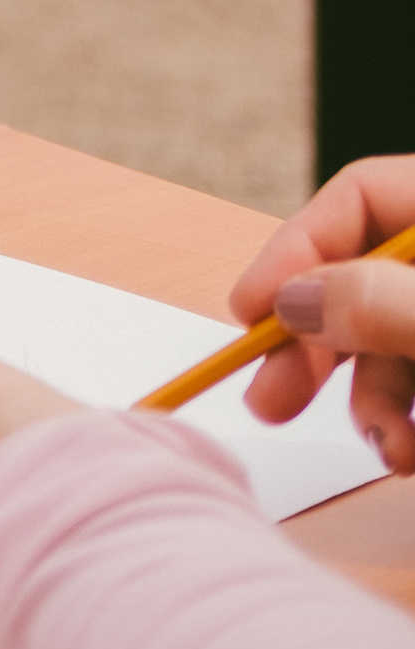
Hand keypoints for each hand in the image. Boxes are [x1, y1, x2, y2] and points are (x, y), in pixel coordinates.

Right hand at [231, 152, 414, 470]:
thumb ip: (381, 305)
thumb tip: (295, 302)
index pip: (360, 196)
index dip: (297, 249)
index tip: (250, 311)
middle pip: (369, 277)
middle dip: (323, 346)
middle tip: (271, 402)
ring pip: (397, 340)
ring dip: (375, 402)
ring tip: (389, 452)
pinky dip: (410, 416)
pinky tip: (410, 452)